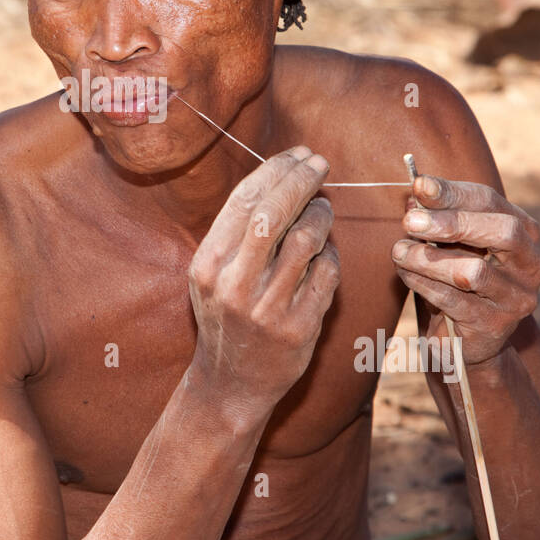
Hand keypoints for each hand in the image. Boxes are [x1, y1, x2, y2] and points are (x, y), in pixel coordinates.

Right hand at [188, 146, 339, 410]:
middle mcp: (233, 286)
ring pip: (306, 240)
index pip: (244, 201)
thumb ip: (239, 232)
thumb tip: (282, 177)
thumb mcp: (213, 274)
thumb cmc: (226, 316)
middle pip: (274, 214)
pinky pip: (326, 274)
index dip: (275, 170)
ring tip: (322, 208)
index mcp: (208, 265)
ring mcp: (267, 309)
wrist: (230, 384)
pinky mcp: (299, 329)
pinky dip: (331, 253)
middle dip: (301, 180)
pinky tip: (325, 249)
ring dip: (321, 214)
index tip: (298, 154)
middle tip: (319, 164)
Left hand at [390, 175, 539, 365]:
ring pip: (473, 271)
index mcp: (524, 233)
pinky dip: (423, 283)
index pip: (492, 203)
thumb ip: (436, 217)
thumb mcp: (447, 243)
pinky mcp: (495, 326)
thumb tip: (418, 191)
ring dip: (428, 258)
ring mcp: (517, 299)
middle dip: (453, 223)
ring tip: (398, 251)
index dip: (454, 193)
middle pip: (504, 232)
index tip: (419, 185)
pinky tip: (405, 273)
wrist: (462, 338)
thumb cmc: (454, 278)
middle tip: (410, 221)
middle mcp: (531, 265)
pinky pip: (454, 300)